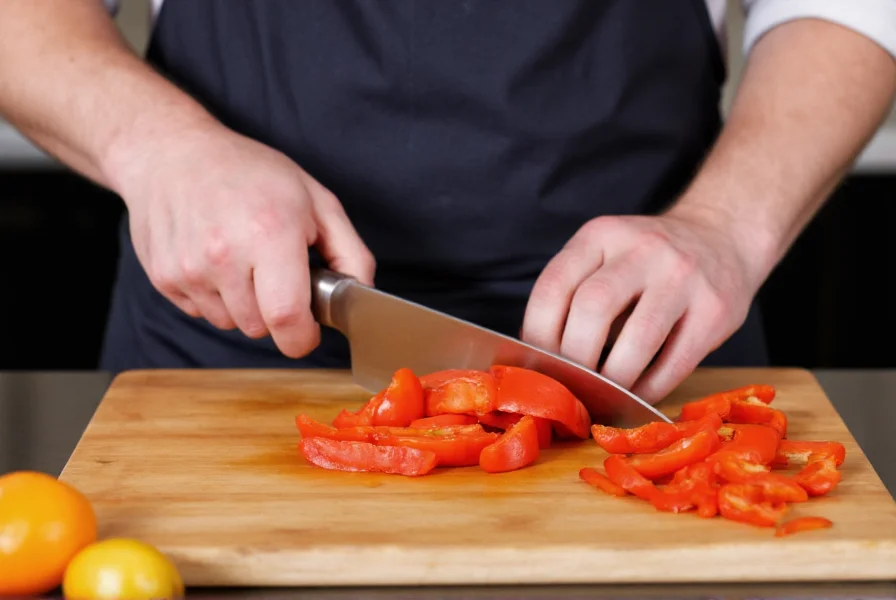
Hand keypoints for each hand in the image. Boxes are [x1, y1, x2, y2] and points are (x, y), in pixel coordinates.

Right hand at [109, 120, 374, 357]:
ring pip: (231, 323)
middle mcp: (224, 254)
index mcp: (269, 233)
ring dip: (243, 305)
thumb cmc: (253, 174)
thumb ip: (351, 253)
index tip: (308, 331)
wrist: (175, 154)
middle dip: (275, 313)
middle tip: (274, 272)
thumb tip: (361, 295)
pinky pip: (202, 312)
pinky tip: (214, 259)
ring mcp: (188, 268)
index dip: (302, 338)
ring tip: (241, 260)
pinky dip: (214, 296)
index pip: (286, 318)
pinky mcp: (163, 277)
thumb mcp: (318, 201)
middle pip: (260, 327)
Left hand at [521, 208, 764, 403]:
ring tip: (603, 396)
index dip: (538, 333)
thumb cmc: (648, 261)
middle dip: (574, 359)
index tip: (537, 363)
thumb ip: (573, 293)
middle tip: (570, 385)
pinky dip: (649, 389)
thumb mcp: (606, 254)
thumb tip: (537, 358)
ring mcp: (682, 277)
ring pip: (638, 340)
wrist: (723, 237)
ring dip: (613, 380)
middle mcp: (642, 249)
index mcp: (601, 235)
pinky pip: (675, 362)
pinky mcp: (715, 309)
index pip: (554, 286)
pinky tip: (636, 396)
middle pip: (593, 309)